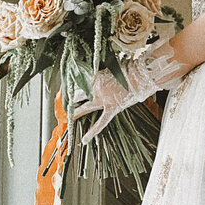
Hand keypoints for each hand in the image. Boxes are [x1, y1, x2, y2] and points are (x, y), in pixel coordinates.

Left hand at [74, 37, 188, 144]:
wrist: (141, 76)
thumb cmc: (130, 68)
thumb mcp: (112, 65)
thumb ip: (103, 70)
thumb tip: (99, 73)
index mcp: (95, 76)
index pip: (78, 80)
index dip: (71, 82)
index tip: (66, 84)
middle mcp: (96, 89)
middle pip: (78, 93)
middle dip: (70, 96)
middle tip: (64, 100)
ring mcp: (103, 100)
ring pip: (84, 107)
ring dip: (75, 111)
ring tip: (66, 115)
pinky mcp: (112, 109)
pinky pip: (101, 122)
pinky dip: (92, 131)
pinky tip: (84, 139)